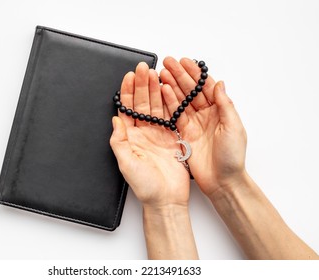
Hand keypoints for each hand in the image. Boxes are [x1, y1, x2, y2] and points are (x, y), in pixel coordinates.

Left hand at [110, 62, 190, 208]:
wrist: (166, 199)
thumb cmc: (145, 185)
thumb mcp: (127, 163)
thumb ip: (119, 141)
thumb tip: (115, 119)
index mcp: (130, 138)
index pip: (127, 109)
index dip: (127, 92)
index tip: (129, 76)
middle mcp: (143, 134)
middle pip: (141, 104)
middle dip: (142, 85)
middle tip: (144, 68)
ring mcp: (158, 134)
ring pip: (155, 107)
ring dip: (155, 90)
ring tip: (156, 73)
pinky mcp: (172, 138)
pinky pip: (169, 116)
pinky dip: (169, 103)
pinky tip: (168, 90)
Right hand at [160, 57, 247, 196]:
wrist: (222, 181)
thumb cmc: (232, 157)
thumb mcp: (234, 128)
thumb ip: (225, 105)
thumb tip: (220, 83)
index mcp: (220, 111)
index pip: (206, 87)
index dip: (195, 74)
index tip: (184, 62)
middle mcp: (206, 115)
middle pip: (191, 91)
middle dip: (179, 75)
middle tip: (168, 63)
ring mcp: (194, 124)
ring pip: (181, 100)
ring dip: (172, 86)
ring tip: (162, 74)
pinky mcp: (184, 134)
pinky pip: (175, 115)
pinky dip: (168, 103)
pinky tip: (163, 92)